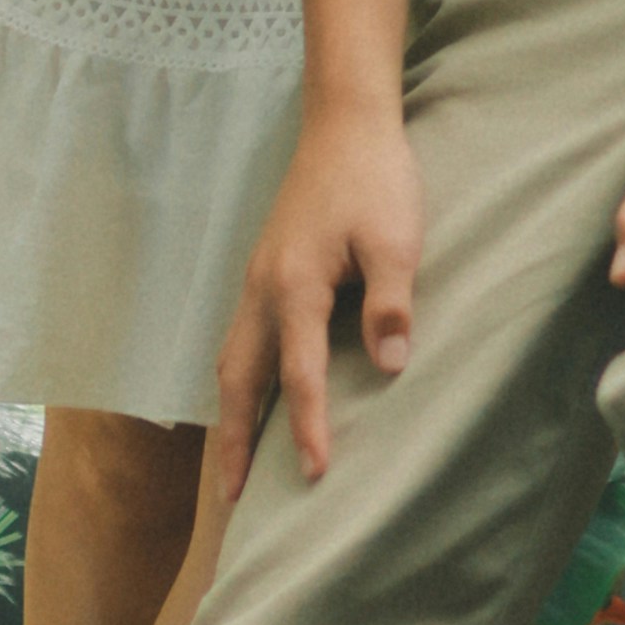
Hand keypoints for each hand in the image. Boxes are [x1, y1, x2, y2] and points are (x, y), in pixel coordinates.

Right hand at [212, 102, 425, 490]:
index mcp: (295, 285)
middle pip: (238, 380)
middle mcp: (263, 289)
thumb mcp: (396, 240)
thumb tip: (389, 367)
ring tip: (230, 466)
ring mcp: (256, 279)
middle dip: (234, 441)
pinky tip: (246, 398)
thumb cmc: (376, 179)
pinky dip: (236, 380)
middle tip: (231, 500)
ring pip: (230, 361)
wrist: (346, 124)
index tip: (316, 474)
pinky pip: (238, 339)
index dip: (309, 427)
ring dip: (228, 414)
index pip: (299, 375)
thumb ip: (390, 304)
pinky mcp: (264, 271)